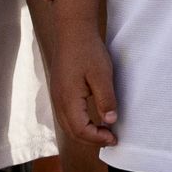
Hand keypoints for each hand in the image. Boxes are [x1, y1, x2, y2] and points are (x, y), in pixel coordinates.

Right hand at [48, 26, 119, 147]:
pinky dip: (78, 124)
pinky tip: (91, 119)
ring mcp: (57, 96)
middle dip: (91, 140)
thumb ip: (106, 99)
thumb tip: (110, 121)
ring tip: (102, 132)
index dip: (97, 138)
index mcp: (68, 99)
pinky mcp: (59, 91)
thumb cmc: (88, 50)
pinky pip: (66, 116)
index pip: (81, 130)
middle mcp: (59, 100)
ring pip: (67, 125)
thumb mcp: (102, 74)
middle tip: (110, 138)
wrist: (72, 31)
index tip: (114, 138)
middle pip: (72, 132)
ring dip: (84, 133)